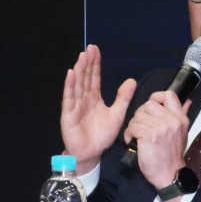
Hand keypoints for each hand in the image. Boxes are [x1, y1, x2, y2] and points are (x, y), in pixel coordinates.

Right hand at [61, 44, 136, 173]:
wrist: (91, 153)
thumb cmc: (102, 135)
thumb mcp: (117, 114)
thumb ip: (123, 98)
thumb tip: (132, 81)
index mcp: (94, 98)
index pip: (94, 77)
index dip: (95, 64)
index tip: (96, 50)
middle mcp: (83, 99)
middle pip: (85, 78)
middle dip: (87, 63)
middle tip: (89, 48)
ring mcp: (75, 106)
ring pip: (77, 85)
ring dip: (79, 70)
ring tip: (81, 57)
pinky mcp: (69, 115)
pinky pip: (69, 98)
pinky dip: (69, 86)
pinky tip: (70, 74)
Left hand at [123, 91, 190, 189]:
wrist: (169, 174)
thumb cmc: (171, 154)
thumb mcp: (181, 133)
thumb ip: (182, 115)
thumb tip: (188, 101)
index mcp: (180, 118)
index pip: (169, 95)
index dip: (156, 97)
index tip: (151, 108)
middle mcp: (172, 121)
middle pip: (148, 105)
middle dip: (140, 115)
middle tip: (141, 126)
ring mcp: (161, 129)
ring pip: (137, 116)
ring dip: (133, 126)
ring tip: (136, 136)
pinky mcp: (149, 137)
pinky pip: (132, 127)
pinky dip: (128, 135)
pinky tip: (133, 142)